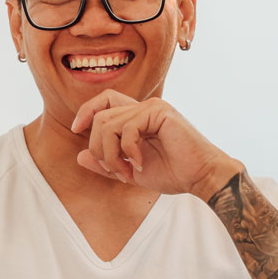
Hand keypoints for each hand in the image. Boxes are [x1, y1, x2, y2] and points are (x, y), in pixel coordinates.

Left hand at [70, 90, 243, 200]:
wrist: (202, 177)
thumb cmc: (173, 173)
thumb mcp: (131, 171)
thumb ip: (107, 163)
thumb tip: (80, 156)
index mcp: (138, 117)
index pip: (104, 101)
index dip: (86, 111)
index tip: (75, 129)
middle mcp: (144, 107)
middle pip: (100, 116)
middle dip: (98, 148)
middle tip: (115, 170)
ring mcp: (152, 107)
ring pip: (108, 124)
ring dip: (111, 154)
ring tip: (127, 171)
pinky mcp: (160, 112)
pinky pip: (127, 129)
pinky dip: (127, 151)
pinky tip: (139, 164)